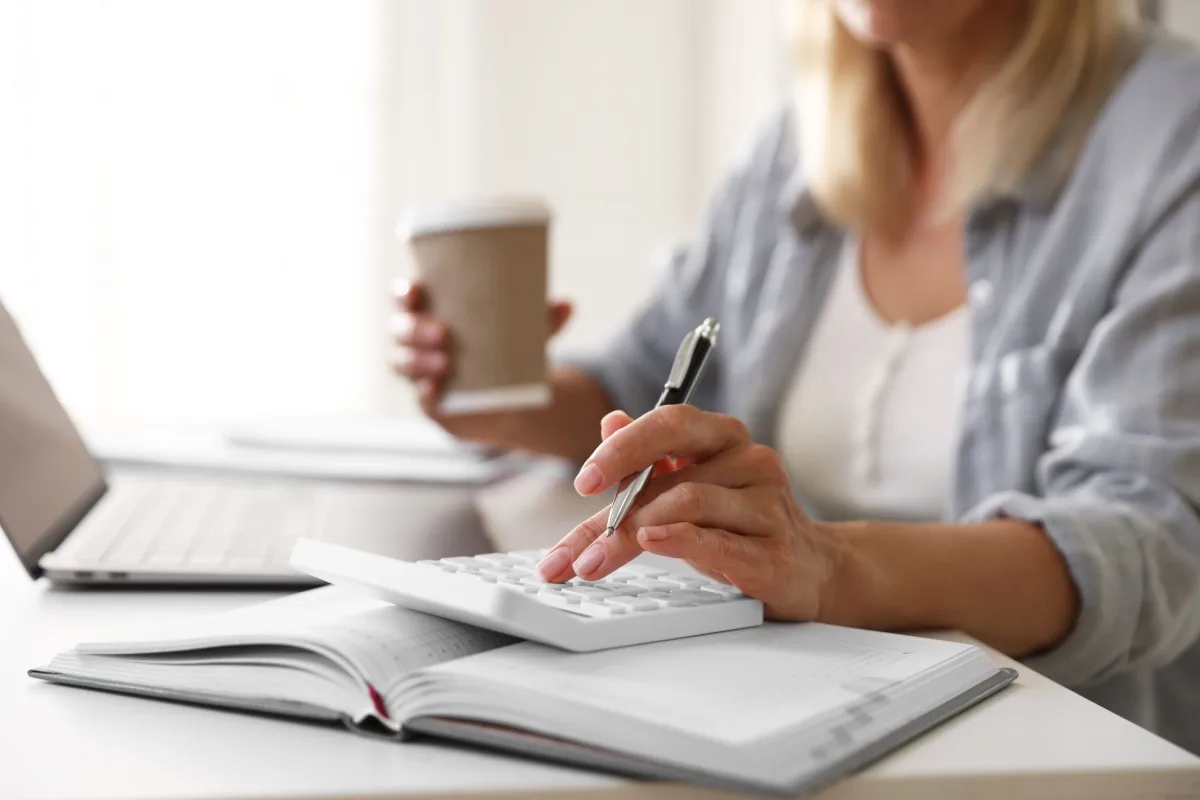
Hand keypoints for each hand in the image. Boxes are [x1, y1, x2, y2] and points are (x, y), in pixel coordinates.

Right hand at [389, 279, 572, 440]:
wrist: (508, 397)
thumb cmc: (505, 348)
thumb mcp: (523, 332)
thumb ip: (541, 320)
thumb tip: (568, 306)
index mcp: (430, 311)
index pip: (404, 297)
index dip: (403, 292)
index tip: (416, 290)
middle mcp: (415, 340)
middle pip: (400, 330)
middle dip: (415, 329)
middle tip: (444, 332)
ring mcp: (418, 372)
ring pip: (403, 363)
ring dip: (419, 362)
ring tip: (445, 362)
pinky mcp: (428, 401)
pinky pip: (418, 397)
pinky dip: (424, 393)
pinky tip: (434, 390)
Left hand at [534, 407, 846, 620]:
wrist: (810, 569)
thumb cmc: (740, 524)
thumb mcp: (689, 485)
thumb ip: (648, 460)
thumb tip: (610, 420)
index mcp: (723, 437)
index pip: (669, 423)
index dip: (623, 448)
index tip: (584, 481)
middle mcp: (751, 460)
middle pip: (672, 474)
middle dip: (615, 506)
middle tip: (575, 543)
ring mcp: (768, 505)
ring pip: (689, 504)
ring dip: (634, 533)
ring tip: (596, 560)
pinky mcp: (774, 551)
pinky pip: (718, 540)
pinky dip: (678, 540)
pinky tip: (651, 543)